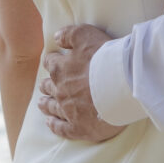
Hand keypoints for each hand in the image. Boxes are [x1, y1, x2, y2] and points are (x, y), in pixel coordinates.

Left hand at [38, 24, 125, 143]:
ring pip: (52, 108)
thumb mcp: (85, 35)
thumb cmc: (105, 58)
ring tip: (42, 104)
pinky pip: (61, 128)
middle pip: (48, 87)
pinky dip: (54, 125)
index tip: (53, 61)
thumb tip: (56, 37)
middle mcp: (59, 90)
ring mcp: (67, 110)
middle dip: (46, 85)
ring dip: (46, 105)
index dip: (51, 61)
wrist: (122, 86)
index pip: (50, 63)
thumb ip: (68, 34)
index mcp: (60, 68)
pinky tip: (50, 123)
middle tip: (45, 86)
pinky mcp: (78, 127)